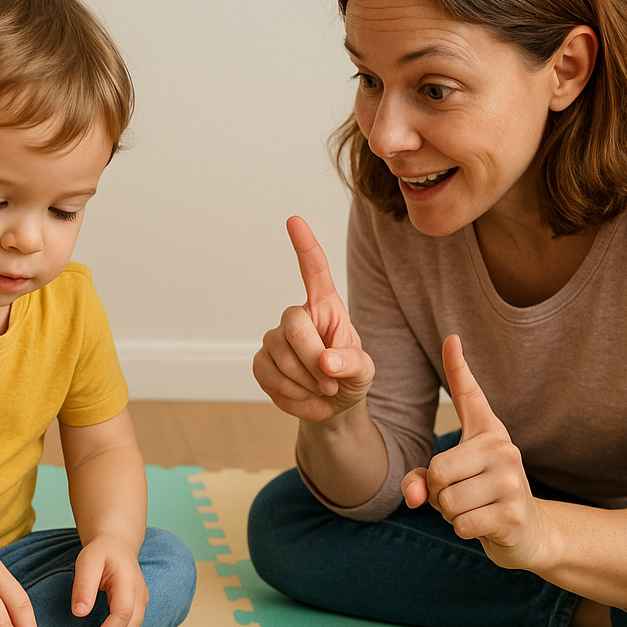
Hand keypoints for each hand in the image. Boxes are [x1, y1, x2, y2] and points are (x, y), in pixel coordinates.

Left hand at [71, 534, 149, 626]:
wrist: (117, 544)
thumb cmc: (102, 552)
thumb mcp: (87, 561)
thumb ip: (83, 586)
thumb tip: (79, 612)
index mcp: (127, 581)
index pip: (123, 614)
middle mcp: (139, 591)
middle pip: (133, 625)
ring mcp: (142, 598)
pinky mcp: (140, 603)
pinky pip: (134, 623)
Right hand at [253, 216, 374, 421]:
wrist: (331, 406)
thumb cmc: (349, 377)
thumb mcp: (365, 372)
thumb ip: (353, 364)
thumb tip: (327, 362)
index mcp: (327, 308)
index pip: (314, 272)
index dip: (305, 246)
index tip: (295, 220)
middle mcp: (298, 317)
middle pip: (293, 324)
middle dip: (312, 358)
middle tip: (332, 383)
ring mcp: (275, 339)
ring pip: (279, 355)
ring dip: (305, 382)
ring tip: (322, 391)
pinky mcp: (261, 362)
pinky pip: (267, 375)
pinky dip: (290, 394)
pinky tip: (304, 397)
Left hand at [401, 335, 548, 570]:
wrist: (527, 534)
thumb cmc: (479, 498)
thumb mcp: (447, 483)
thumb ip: (419, 481)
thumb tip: (414, 495)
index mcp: (487, 433)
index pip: (469, 395)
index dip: (458, 366)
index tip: (451, 337)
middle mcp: (503, 448)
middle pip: (437, 469)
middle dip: (437, 491)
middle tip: (461, 494)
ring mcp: (511, 480)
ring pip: (446, 500)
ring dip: (450, 513)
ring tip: (474, 508)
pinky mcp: (513, 513)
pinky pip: (461, 523)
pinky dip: (462, 529)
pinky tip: (484, 524)